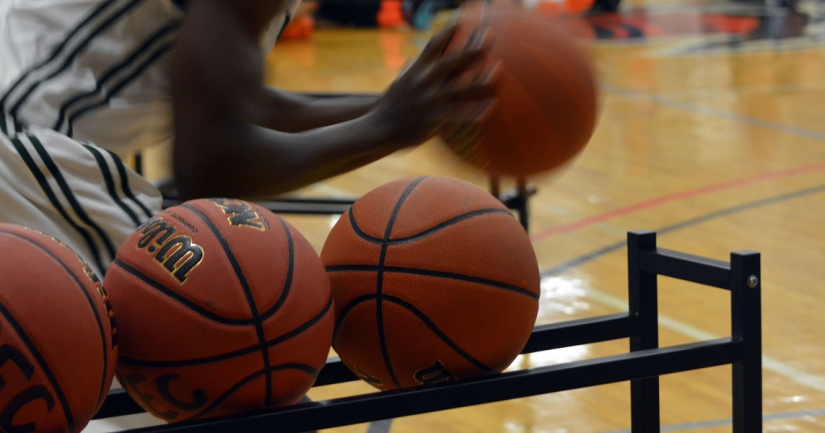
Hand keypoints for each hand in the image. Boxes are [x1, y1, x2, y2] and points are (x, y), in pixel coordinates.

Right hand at [369, 20, 498, 147]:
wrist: (377, 128)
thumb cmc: (390, 105)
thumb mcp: (399, 82)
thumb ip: (410, 68)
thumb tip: (413, 57)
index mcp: (417, 70)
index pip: (434, 45)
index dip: (449, 31)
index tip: (463, 19)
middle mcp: (424, 82)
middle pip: (452, 61)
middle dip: (470, 48)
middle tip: (490, 36)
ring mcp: (429, 100)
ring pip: (459, 87)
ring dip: (479, 78)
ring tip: (498, 70)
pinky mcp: (432, 118)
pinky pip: (458, 114)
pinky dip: (474, 110)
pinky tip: (491, 107)